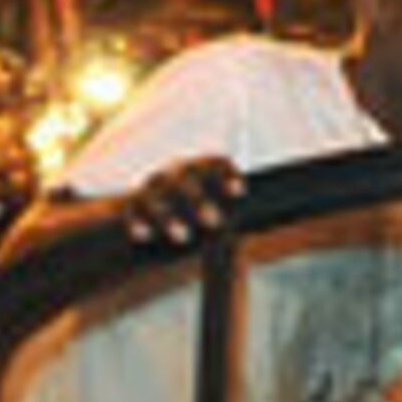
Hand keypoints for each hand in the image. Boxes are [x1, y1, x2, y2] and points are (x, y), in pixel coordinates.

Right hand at [120, 156, 245, 245]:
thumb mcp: (222, 212)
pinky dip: (135, 223)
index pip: (216, 164)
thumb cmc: (200, 214)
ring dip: (169, 216)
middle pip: (187, 180)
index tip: (240, 192)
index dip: (227, 175)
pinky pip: (130, 212)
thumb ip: (241, 217)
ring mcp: (151, 189)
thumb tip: (271, 224)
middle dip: (200, 200)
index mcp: (202, 170)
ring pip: (156, 196)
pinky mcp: (131, 207)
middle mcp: (176, 174)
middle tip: (214, 221)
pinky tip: (142, 237)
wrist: (153, 213)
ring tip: (182, 237)